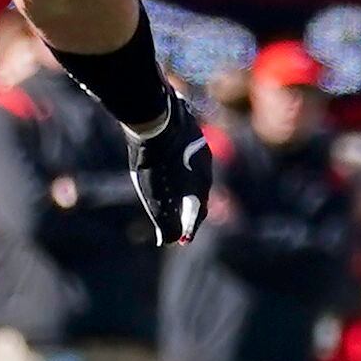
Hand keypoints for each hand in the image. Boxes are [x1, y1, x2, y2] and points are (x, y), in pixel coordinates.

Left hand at [129, 100, 212, 245]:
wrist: (156, 120)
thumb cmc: (154, 162)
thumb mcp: (156, 198)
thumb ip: (164, 222)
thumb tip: (166, 240)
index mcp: (200, 189)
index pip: (197, 215)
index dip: (189, 229)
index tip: (182, 240)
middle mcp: (206, 171)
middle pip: (199, 195)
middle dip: (190, 209)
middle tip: (181, 219)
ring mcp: (202, 150)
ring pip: (196, 173)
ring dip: (187, 185)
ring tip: (176, 192)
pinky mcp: (194, 134)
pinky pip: (189, 156)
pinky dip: (182, 166)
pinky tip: (171, 164)